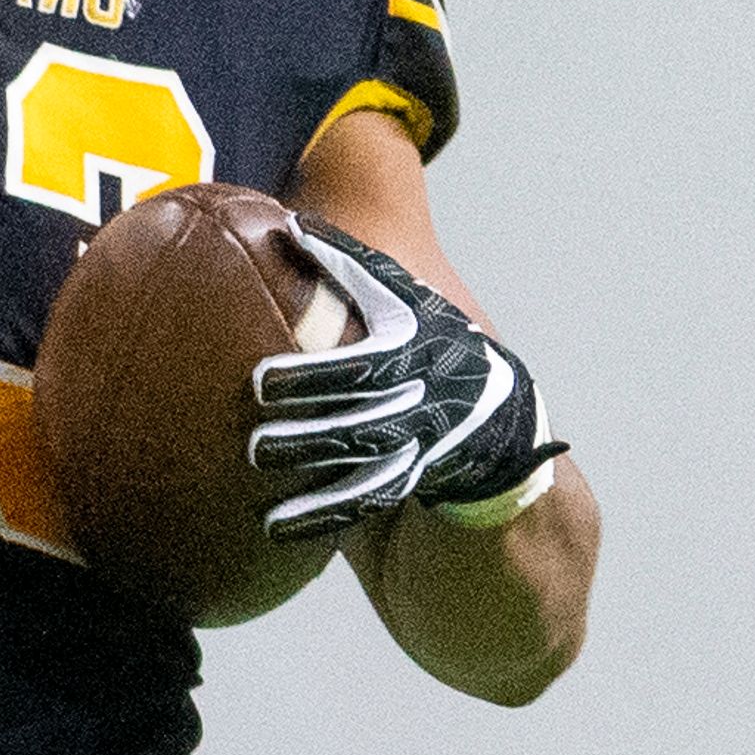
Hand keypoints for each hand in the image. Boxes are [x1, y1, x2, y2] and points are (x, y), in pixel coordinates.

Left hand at [248, 223, 553, 529]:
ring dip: (319, 490)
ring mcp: (425, 442)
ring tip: (267, 504)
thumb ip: (347, 265)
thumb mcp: (399, 296)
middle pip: (363, 424)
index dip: (312, 376)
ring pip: (372, 471)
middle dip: (310, 436)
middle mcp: (425, 397)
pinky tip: (279, 528)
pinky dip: (326, 517)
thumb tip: (287, 226)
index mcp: (414, 346)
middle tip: (256, 448)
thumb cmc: (425, 335)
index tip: (261, 382)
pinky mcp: (418, 477)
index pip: (362, 366)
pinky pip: (372, 501)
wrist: (498, 402)